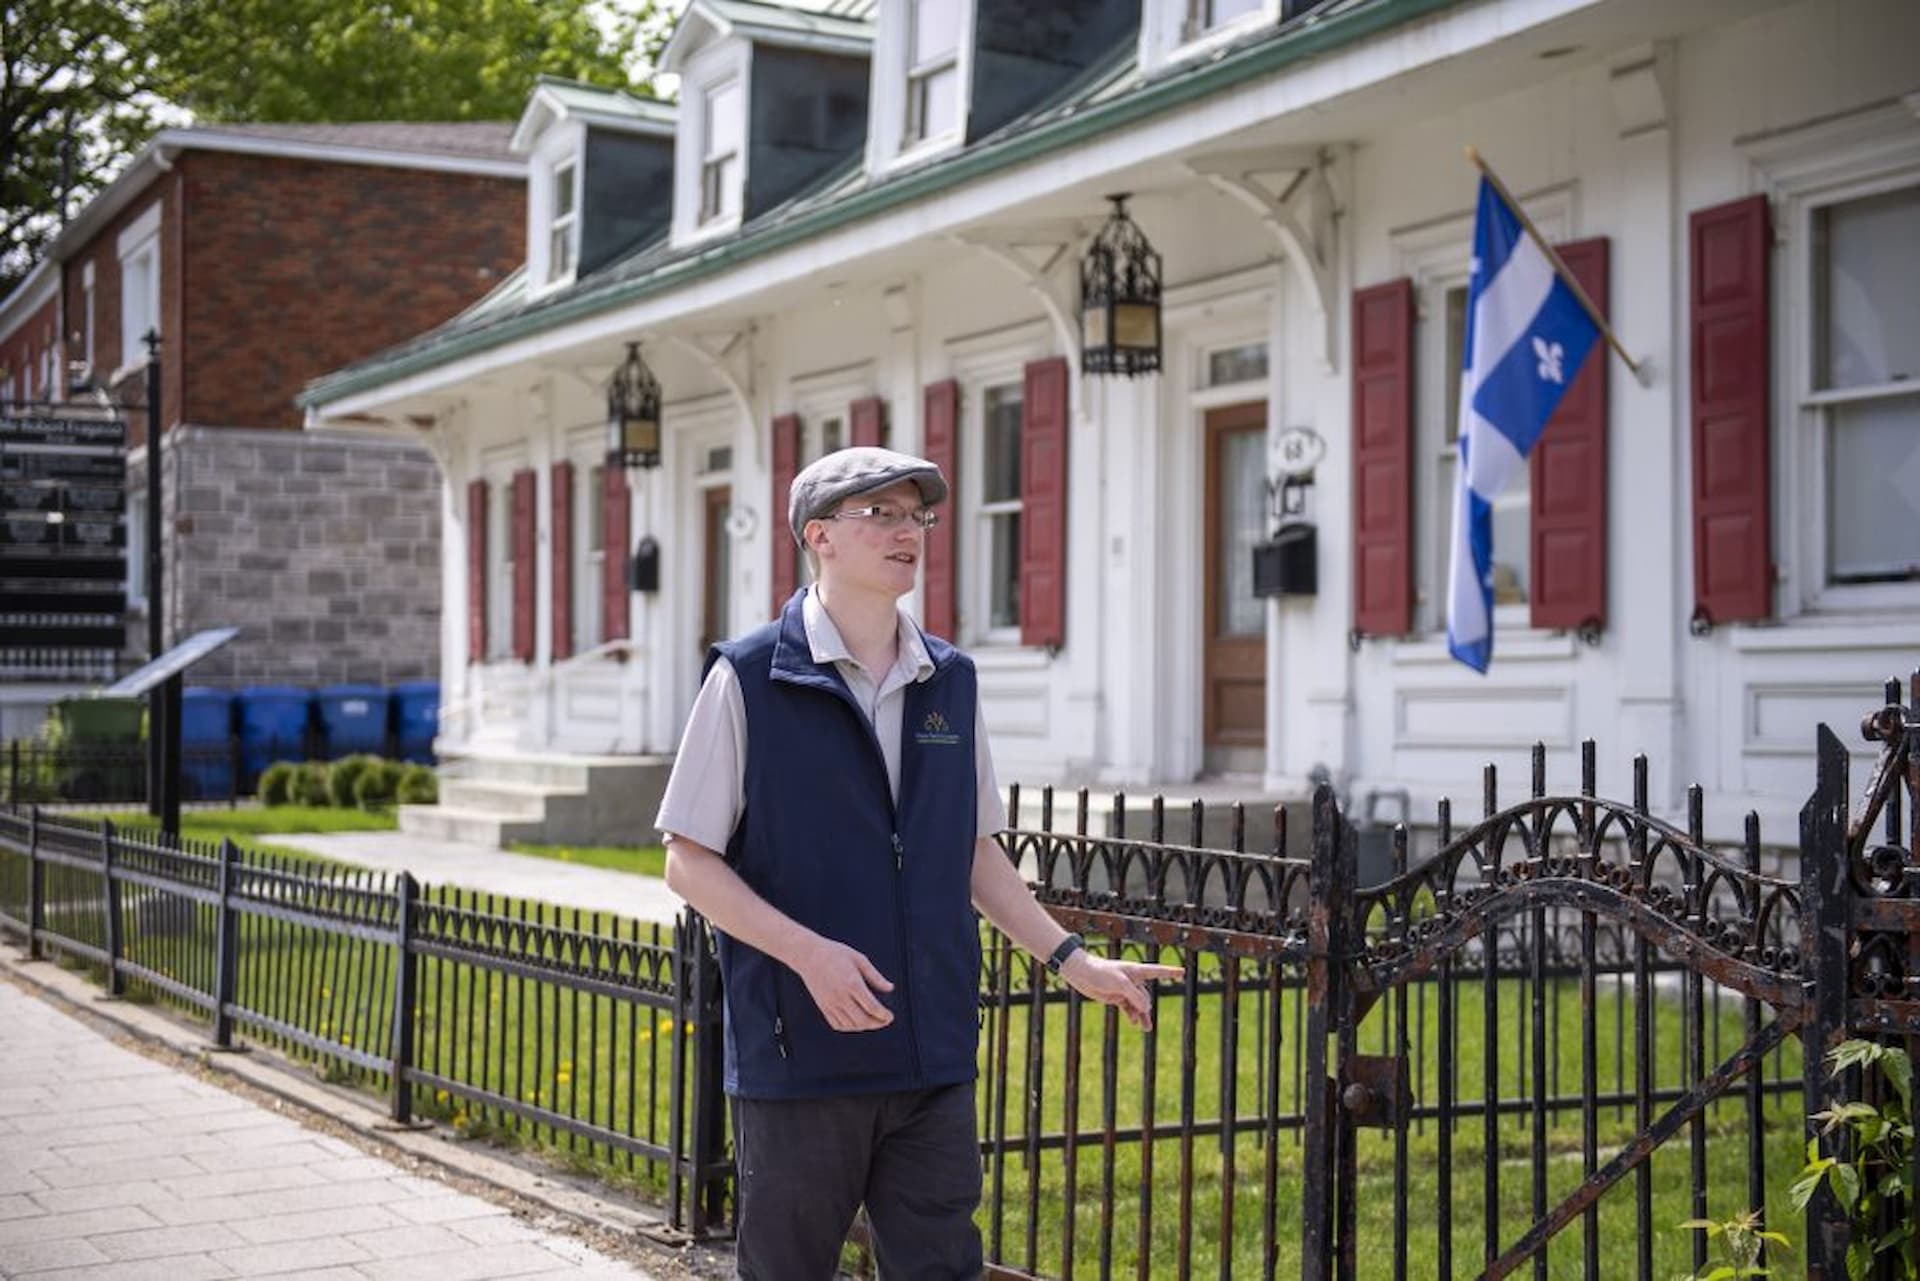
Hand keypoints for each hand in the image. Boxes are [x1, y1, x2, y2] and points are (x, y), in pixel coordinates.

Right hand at [793, 937, 895, 1031]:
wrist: (809, 956)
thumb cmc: (834, 954)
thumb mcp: (859, 959)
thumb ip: (875, 976)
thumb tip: (890, 988)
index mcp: (852, 983)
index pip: (872, 1007)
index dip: (884, 1015)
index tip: (890, 1016)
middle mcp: (841, 996)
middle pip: (862, 1020)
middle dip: (877, 1024)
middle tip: (885, 1021)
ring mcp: (830, 1003)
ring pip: (850, 1025)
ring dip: (864, 1026)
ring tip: (872, 1021)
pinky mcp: (823, 1006)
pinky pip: (837, 1024)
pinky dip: (849, 1027)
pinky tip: (856, 1022)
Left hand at [1058, 952, 1184, 1029]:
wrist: (1081, 973)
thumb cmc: (1100, 972)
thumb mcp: (1120, 984)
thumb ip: (1135, 996)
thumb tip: (1147, 1008)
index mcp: (1136, 971)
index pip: (1158, 971)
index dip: (1171, 972)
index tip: (1183, 972)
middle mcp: (1132, 979)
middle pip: (1146, 995)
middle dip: (1147, 1007)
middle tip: (1145, 1018)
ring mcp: (1124, 989)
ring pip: (1138, 1004)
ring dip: (1142, 1015)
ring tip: (1146, 1029)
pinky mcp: (1116, 996)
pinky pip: (1129, 1007)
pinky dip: (1132, 1015)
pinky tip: (1134, 1023)